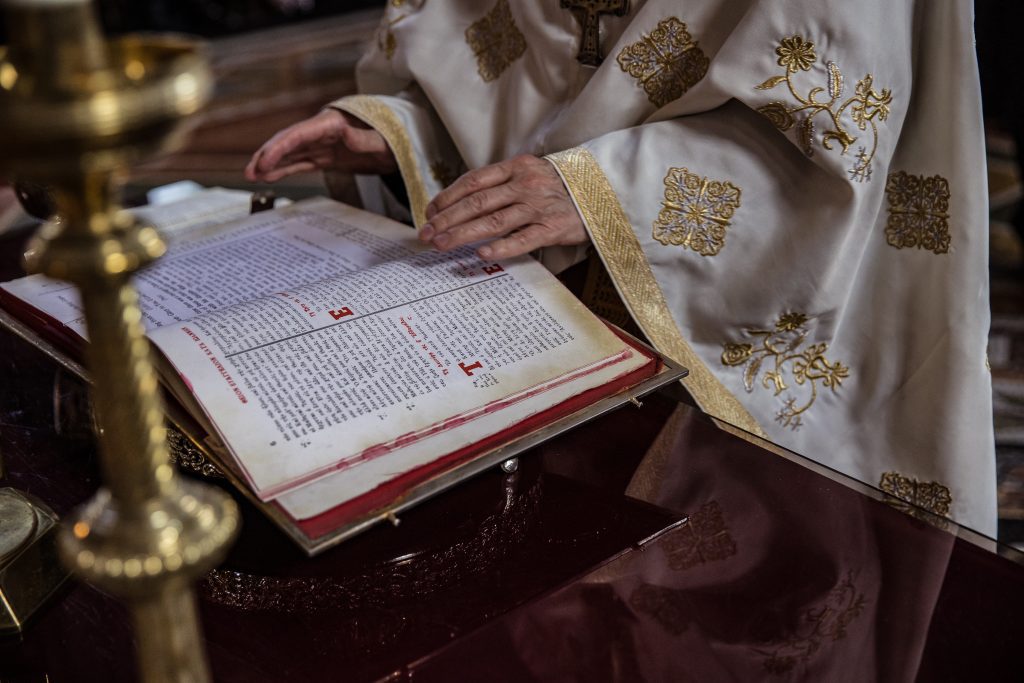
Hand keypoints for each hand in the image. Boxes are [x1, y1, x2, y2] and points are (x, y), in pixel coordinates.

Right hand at [245, 109, 397, 182]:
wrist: (401, 144)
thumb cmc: (394, 139)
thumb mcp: (384, 141)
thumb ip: (364, 139)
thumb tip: (345, 133)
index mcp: (334, 123)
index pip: (302, 134)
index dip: (281, 147)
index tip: (265, 160)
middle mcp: (323, 130)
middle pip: (290, 140)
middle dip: (268, 155)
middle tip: (251, 171)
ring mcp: (323, 143)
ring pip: (291, 152)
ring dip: (271, 163)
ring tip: (251, 176)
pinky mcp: (325, 156)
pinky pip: (300, 162)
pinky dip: (284, 168)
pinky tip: (267, 176)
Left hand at [420, 155, 587, 259]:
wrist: (605, 191)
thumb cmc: (560, 186)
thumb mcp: (531, 173)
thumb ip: (501, 183)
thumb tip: (462, 203)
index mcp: (517, 167)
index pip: (473, 181)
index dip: (448, 197)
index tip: (430, 212)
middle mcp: (525, 185)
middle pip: (477, 203)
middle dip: (447, 219)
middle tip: (426, 234)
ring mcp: (539, 207)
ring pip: (493, 222)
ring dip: (463, 234)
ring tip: (441, 245)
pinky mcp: (554, 228)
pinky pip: (523, 240)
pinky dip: (501, 247)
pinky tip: (481, 254)